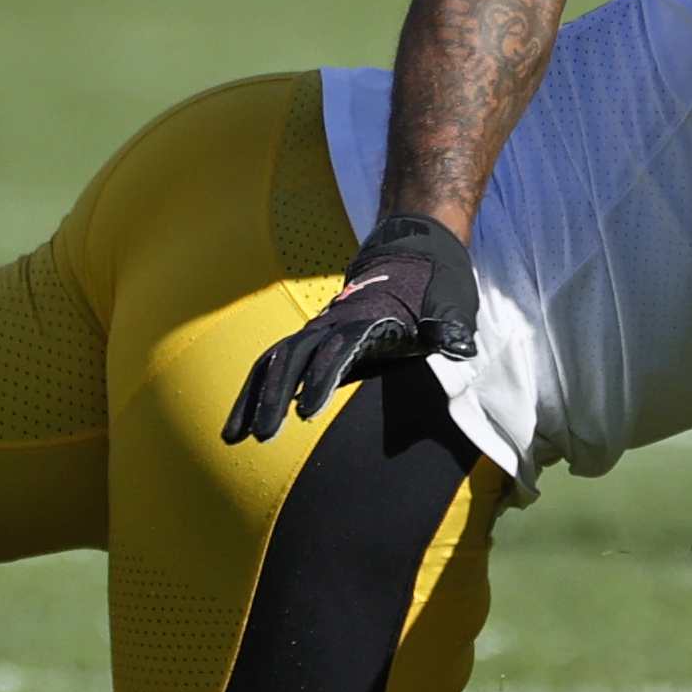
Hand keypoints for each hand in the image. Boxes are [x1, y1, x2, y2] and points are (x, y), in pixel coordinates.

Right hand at [221, 213, 478, 442]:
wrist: (410, 253)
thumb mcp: (450, 300)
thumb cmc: (434, 287)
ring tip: (233, 437)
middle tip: (263, 435)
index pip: (339, 350)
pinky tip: (239, 426)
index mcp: (369, 318)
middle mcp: (334, 322)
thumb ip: (449, 323)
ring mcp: (317, 329)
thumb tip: (458, 342)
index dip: (321, 378)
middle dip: (275, 395)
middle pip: (294, 356)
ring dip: (253, 397)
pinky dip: (252, 392)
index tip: (306, 412)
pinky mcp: (309, 340)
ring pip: (273, 361)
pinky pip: (272, 365)